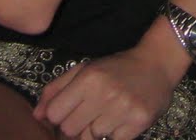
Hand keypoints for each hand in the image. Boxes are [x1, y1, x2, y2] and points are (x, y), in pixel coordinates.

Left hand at [33, 46, 178, 139]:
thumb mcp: (85, 69)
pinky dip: (115, 134)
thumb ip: (57, 89)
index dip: (60, 115)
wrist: (157, 63)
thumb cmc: (116, 67)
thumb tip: (37, 115)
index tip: (71, 110)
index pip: (55, 114)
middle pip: (69, 130)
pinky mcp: (138, 122)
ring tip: (107, 114)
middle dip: (76, 124)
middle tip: (90, 112)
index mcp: (88, 78)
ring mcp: (122, 109)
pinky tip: (121, 120)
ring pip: (90, 138)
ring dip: (96, 130)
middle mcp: (104, 94)